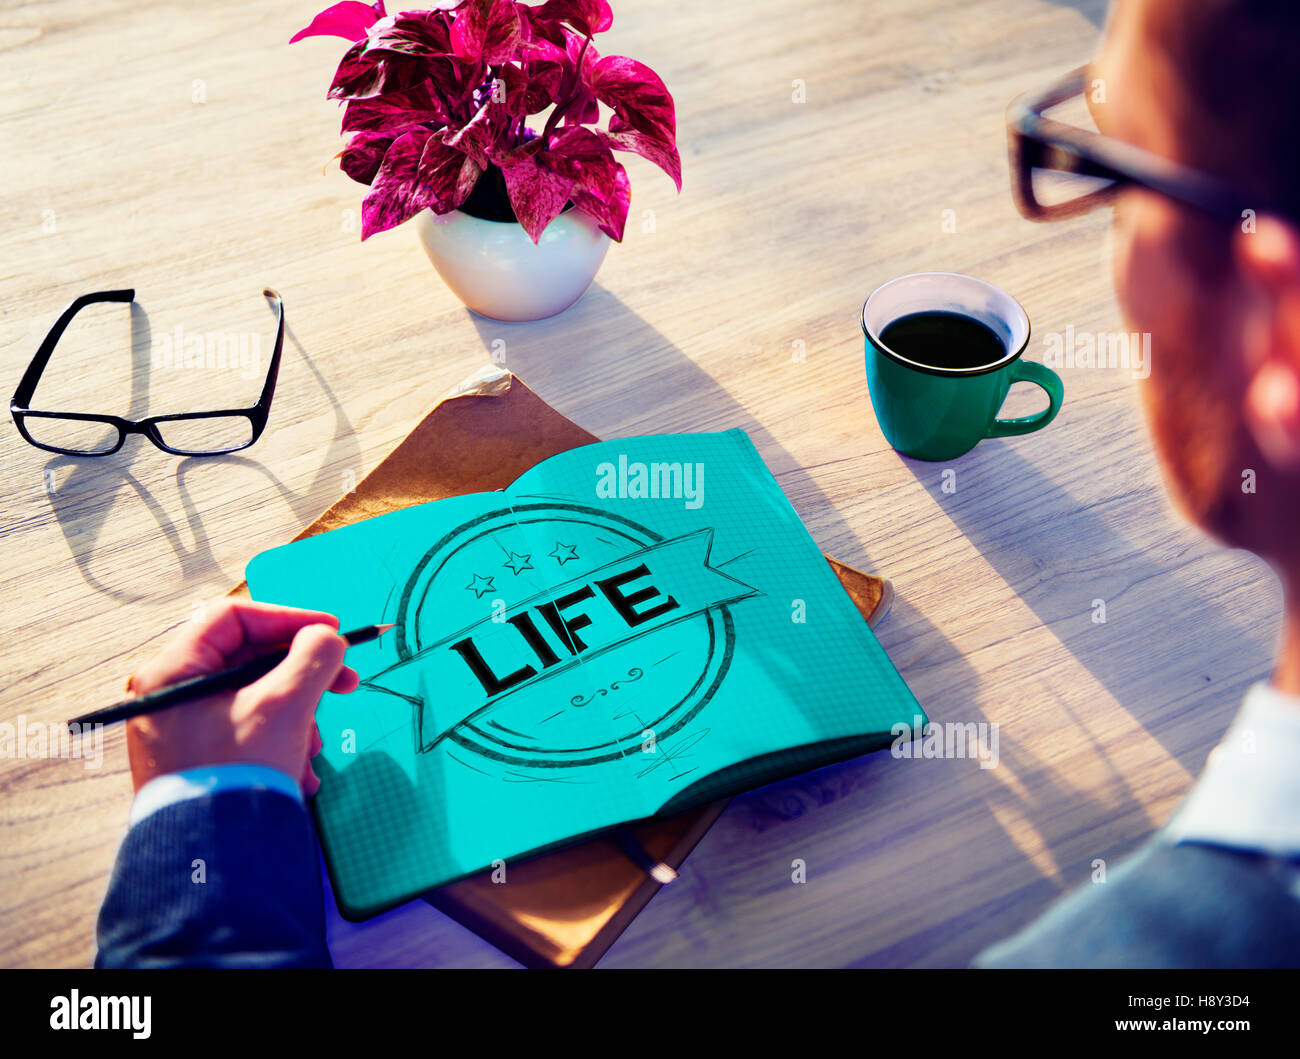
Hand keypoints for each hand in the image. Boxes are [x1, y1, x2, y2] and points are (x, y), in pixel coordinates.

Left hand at [123, 599, 360, 794]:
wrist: (214, 859)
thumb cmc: (237, 774)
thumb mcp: (285, 705)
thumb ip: (314, 658)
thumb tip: (327, 639)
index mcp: (174, 672)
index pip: (234, 618)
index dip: (289, 618)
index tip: (329, 632)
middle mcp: (170, 697)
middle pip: (249, 660)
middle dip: (302, 677)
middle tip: (345, 684)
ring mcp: (183, 731)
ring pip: (255, 699)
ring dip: (298, 716)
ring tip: (312, 748)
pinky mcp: (199, 760)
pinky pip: (248, 732)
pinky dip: (281, 742)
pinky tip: (299, 771)